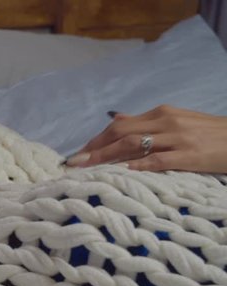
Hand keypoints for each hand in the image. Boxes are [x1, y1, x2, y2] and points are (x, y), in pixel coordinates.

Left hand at [65, 105, 226, 173]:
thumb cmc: (210, 134)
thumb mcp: (177, 122)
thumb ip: (147, 123)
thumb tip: (117, 119)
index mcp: (162, 114)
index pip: (120, 125)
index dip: (97, 139)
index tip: (80, 152)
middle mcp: (166, 122)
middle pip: (121, 132)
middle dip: (95, 148)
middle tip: (75, 162)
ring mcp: (178, 138)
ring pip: (134, 144)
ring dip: (107, 156)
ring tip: (88, 167)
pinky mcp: (191, 155)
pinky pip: (159, 159)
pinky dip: (139, 164)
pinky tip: (123, 171)